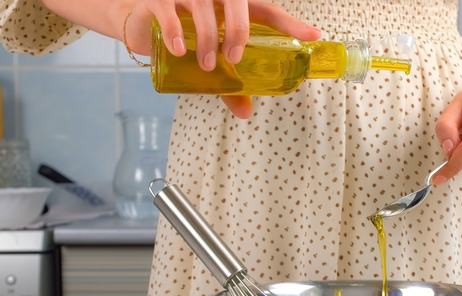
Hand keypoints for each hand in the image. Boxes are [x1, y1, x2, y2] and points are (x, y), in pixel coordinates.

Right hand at [123, 0, 320, 118]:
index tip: (314, 36)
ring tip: (207, 64)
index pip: (268, 12)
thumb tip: (245, 113)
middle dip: (238, 31)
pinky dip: (175, 32)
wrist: (140, 22)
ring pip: (202, 8)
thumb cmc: (187, 38)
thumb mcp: (211, 59)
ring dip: (207, 39)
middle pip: (237, 2)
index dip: (291, 24)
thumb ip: (228, 83)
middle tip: (234, 59)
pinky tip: (180, 50)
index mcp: (235, 8)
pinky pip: (169, 11)